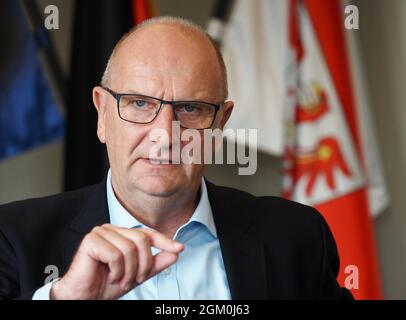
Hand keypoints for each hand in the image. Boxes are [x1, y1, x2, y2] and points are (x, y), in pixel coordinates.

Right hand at [50, 224, 183, 299]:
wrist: (83, 297)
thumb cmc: (106, 285)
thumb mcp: (137, 274)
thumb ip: (155, 263)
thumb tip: (175, 253)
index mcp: (122, 234)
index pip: (147, 233)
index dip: (164, 241)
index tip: (180, 248)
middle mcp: (111, 229)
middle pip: (141, 240)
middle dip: (143, 264)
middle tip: (135, 279)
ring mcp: (100, 232)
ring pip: (130, 248)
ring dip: (129, 271)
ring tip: (121, 281)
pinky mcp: (91, 241)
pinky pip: (116, 255)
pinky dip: (117, 271)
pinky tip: (110, 276)